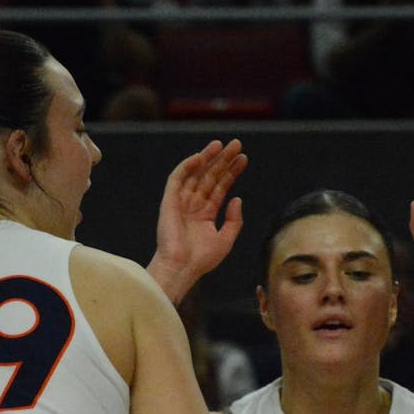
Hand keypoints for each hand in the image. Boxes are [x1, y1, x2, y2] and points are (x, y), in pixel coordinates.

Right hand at [147, 139, 246, 302]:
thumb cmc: (201, 260)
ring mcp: (181, 202)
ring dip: (207, 158)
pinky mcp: (169, 202)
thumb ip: (234, 220)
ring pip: (195, 174)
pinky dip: (187, 167)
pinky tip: (200, 157)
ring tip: (222, 145)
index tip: (244, 159)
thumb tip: (237, 199)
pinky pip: (177, 180)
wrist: (182, 268)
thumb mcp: (225, 239)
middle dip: (222, 160)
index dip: (231, 172)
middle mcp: (193, 205)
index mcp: (205, 214)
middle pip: (210, 177)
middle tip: (236, 144)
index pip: (220, 187)